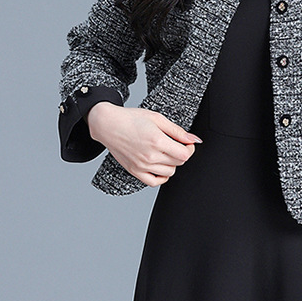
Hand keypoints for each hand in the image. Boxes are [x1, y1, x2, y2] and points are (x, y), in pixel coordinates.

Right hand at [87, 103, 202, 185]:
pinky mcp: (134, 171)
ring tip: (166, 153)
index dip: (189, 149)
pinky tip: (161, 167)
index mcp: (157, 141)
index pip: (184, 154)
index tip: (187, 143)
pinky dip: (161, 177)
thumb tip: (193, 139)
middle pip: (178, 163)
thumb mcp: (157, 118)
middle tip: (176, 145)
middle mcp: (150, 156)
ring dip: (172, 164)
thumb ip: (177, 131)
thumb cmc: (130, 119)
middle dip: (181, 154)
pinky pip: (154, 182)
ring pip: (169, 173)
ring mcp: (141, 165)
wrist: (108, 124)